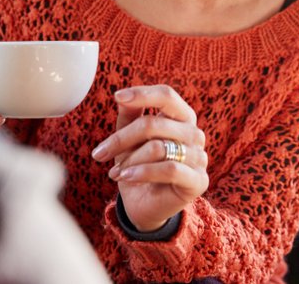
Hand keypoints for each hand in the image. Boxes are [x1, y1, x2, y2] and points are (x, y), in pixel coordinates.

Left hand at [91, 85, 208, 231]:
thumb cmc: (138, 165)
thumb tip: (122, 97)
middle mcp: (194, 133)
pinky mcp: (198, 180)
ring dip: (130, 160)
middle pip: (155, 124)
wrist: (144, 205)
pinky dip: (143, 172)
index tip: (117, 97)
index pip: (166, 96)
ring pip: (159, 148)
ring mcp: (199, 157)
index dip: (142, 94)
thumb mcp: (129, 139)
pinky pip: (169, 169)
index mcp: (181, 117)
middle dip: (122, 139)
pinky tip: (126, 177)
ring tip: (116, 172)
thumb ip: (130, 116)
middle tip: (99, 153)